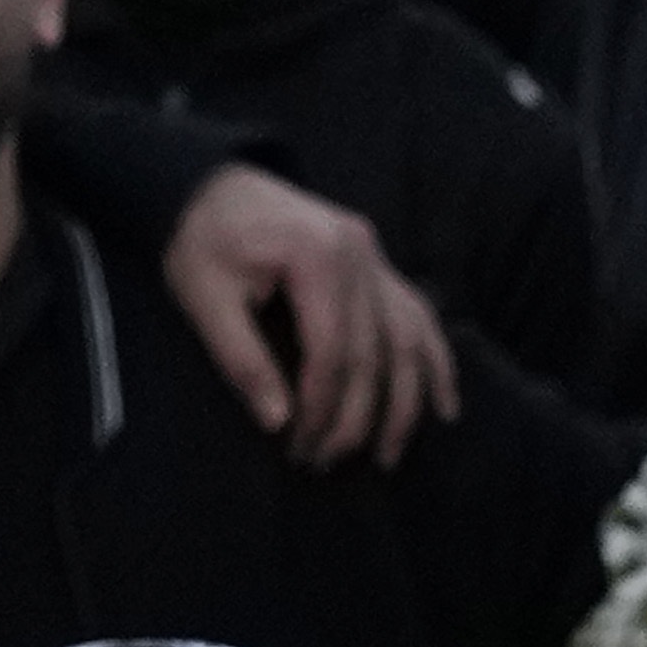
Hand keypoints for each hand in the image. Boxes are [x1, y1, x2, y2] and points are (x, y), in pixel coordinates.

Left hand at [155, 167, 463, 464]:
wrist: (211, 185)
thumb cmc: (202, 241)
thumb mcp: (205, 298)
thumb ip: (242, 358)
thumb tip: (277, 421)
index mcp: (318, 257)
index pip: (333, 351)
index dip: (321, 407)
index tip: (299, 448)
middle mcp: (361, 255)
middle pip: (373, 353)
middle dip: (354, 417)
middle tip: (325, 461)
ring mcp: (376, 257)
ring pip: (410, 339)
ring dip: (406, 402)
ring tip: (390, 454)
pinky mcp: (378, 264)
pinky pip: (418, 316)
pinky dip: (435, 362)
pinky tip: (444, 404)